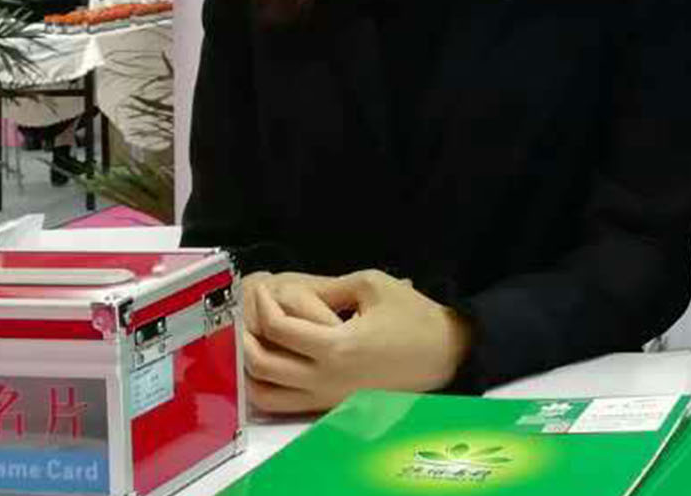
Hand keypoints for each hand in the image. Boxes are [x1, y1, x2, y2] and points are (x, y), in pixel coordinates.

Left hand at [238, 270, 470, 414]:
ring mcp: (326, 397)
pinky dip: (266, 386)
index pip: (278, 329)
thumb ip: (327, 288)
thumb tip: (289, 292)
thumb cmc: (411, 315)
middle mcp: (326, 378)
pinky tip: (270, 363)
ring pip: (265, 391)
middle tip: (248, 314)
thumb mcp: (372, 285)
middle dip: (247, 335)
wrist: (443, 354)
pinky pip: (283, 404)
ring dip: (251, 366)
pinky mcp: (330, 406)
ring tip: (253, 340)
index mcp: (337, 346)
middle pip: (261, 363)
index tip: (262, 290)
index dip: (262, 305)